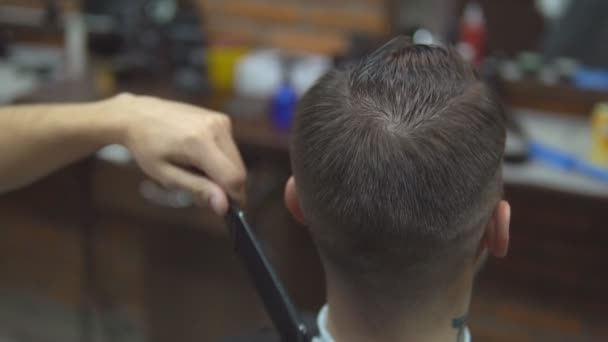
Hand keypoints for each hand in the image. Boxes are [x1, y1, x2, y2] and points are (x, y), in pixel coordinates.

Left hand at [104, 93, 245, 214]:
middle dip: (226, 187)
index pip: (233, 177)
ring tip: (195, 170)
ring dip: (223, 173)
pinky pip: (231, 149)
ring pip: (236, 161)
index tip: (226, 209)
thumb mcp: (166, 174)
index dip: (235, 197)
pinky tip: (198, 157)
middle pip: (238, 170)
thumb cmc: (147, 147)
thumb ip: (198, 189)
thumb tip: (223, 206)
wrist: (139, 115)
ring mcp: (220, 120)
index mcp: (199, 141)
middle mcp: (215, 127)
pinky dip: (220, 160)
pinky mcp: (222, 119)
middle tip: (202, 191)